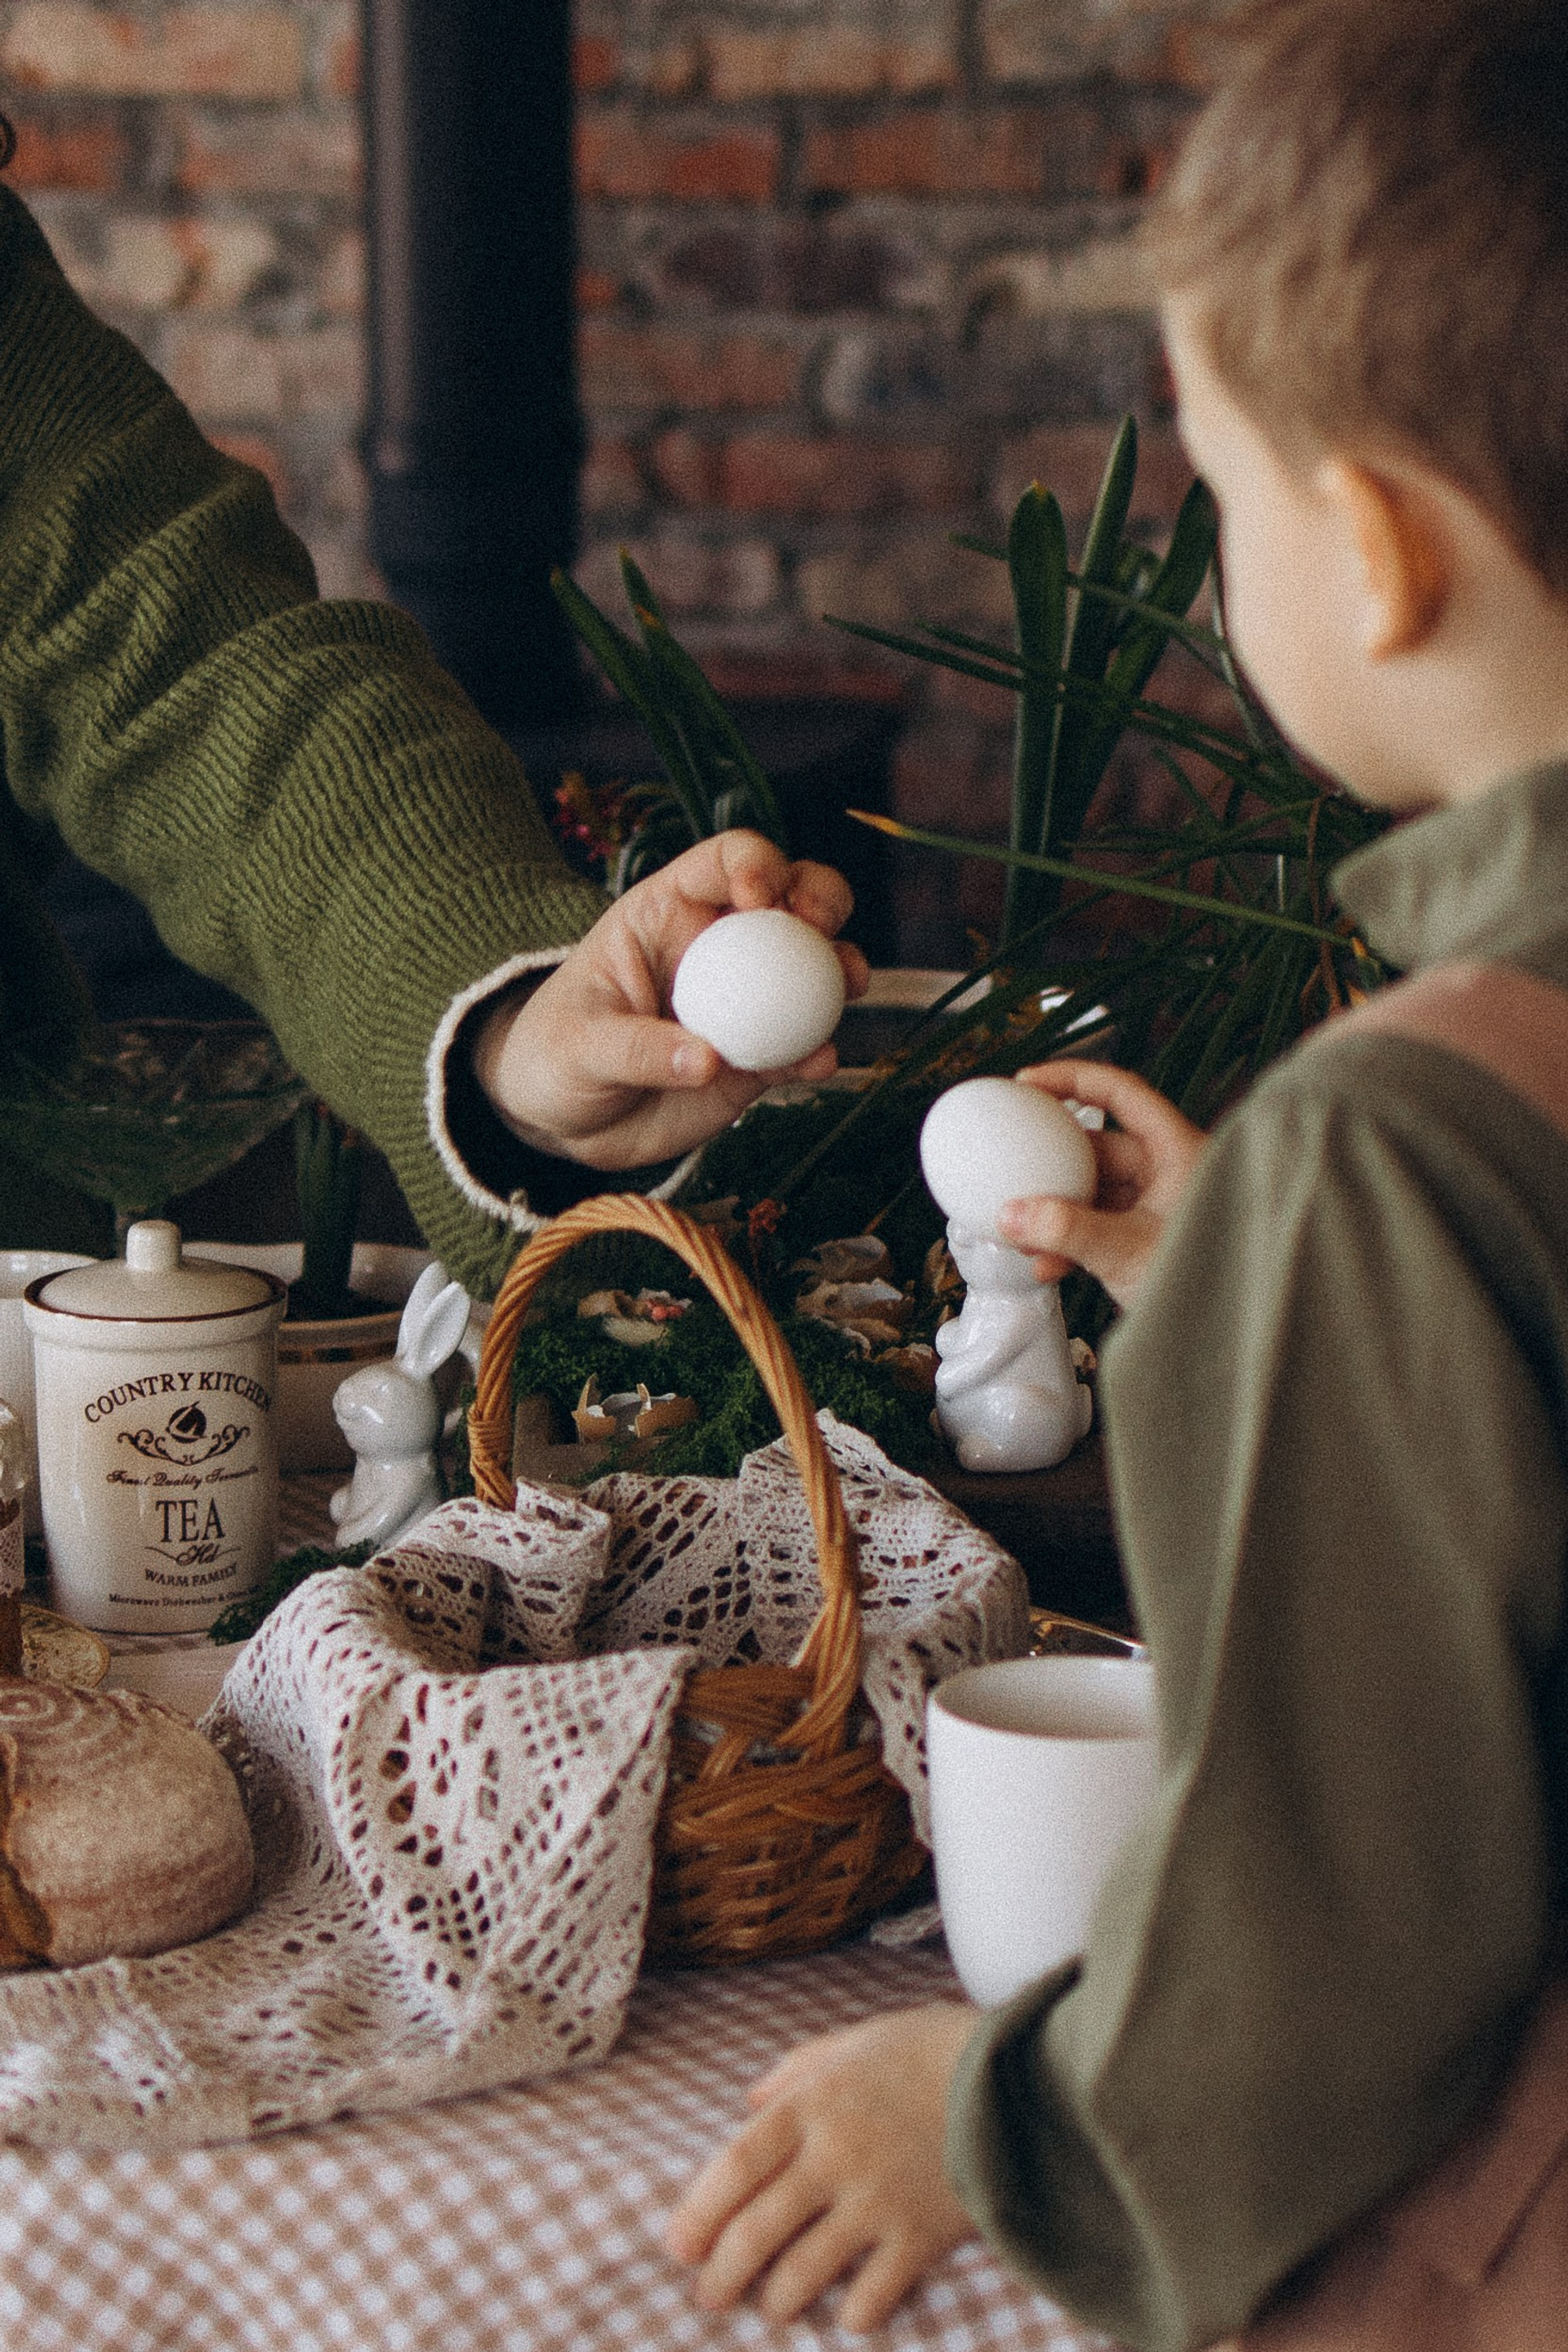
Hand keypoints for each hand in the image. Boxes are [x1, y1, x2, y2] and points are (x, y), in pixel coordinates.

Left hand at [474, 831, 868, 1170]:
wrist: (565, 1121)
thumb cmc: (556, 1057)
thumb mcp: (581, 1045)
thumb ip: (640, 1049)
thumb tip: (709, 1061)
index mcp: (671, 911)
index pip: (725, 860)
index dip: (754, 863)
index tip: (760, 897)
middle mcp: (721, 946)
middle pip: (793, 896)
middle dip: (822, 899)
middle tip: (820, 931)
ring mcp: (747, 1000)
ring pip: (814, 966)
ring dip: (841, 968)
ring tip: (847, 986)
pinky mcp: (760, 1055)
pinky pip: (802, 1045)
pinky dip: (819, 1050)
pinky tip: (819, 1063)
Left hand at [666, 2001, 978, 2333]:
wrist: (1013, 2073)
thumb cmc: (928, 2049)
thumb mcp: (853, 2041)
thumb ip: (796, 2069)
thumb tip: (750, 2101)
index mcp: (811, 2104)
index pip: (734, 2166)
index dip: (699, 2211)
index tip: (678, 2246)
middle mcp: (834, 2155)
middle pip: (757, 2228)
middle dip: (724, 2273)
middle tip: (709, 2298)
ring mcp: (876, 2199)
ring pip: (804, 2271)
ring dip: (778, 2300)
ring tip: (771, 2309)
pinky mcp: (920, 2235)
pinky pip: (873, 2294)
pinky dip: (854, 2314)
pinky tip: (847, 2315)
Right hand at [997, 1059, 1206, 1309]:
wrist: (1231, 1337)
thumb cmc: (1207, 1285)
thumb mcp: (1128, 1252)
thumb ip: (1067, 1231)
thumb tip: (1012, 1214)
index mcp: (1179, 1153)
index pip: (1122, 1093)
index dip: (1073, 1078)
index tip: (1028, 1083)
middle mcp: (1171, 1173)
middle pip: (1100, 1147)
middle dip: (1051, 1164)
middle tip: (1012, 1167)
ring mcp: (1159, 1208)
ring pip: (1095, 1193)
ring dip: (1056, 1212)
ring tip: (1020, 1232)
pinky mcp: (1148, 1241)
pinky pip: (1100, 1228)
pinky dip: (1070, 1242)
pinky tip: (1044, 1265)